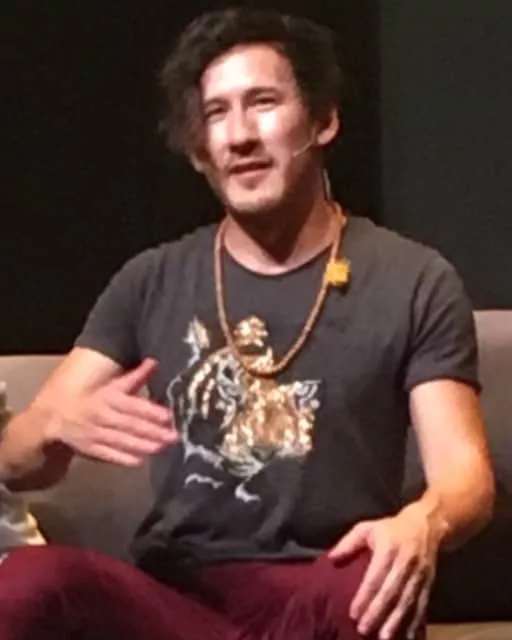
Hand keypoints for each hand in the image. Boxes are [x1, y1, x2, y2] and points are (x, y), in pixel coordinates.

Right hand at [47, 358, 176, 465]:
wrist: (56, 416)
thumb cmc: (94, 397)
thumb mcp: (113, 385)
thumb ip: (135, 376)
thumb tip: (155, 361)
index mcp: (107, 396)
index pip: (132, 404)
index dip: (150, 411)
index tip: (168, 416)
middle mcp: (101, 415)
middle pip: (130, 424)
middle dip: (152, 431)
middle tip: (173, 436)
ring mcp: (94, 433)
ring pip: (121, 440)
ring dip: (143, 445)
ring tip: (163, 447)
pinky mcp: (91, 449)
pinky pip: (109, 454)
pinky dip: (124, 458)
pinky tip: (141, 460)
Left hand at [328, 504, 442, 638]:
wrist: (426, 525)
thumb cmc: (390, 529)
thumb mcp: (368, 528)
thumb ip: (349, 543)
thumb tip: (331, 558)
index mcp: (389, 548)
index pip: (375, 576)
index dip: (365, 596)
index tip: (353, 613)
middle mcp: (405, 563)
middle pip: (391, 592)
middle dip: (378, 613)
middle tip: (363, 630)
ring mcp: (419, 575)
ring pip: (407, 602)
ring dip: (396, 622)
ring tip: (385, 638)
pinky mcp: (428, 584)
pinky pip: (422, 606)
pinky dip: (416, 623)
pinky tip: (411, 638)